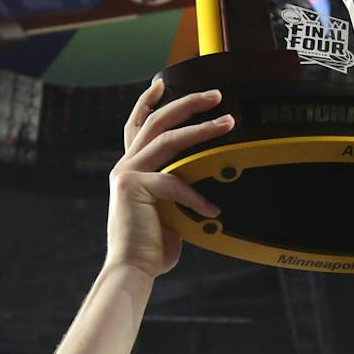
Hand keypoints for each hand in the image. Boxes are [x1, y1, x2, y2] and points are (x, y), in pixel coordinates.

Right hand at [105, 78, 229, 278]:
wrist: (132, 270)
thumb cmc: (152, 246)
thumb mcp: (168, 210)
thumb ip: (177, 189)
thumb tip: (205, 179)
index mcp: (130, 169)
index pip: (137, 125)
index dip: (147, 102)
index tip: (161, 84)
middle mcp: (125, 166)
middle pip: (157, 121)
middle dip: (187, 104)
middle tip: (215, 95)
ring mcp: (128, 174)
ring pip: (168, 139)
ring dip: (202, 129)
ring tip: (228, 122)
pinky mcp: (135, 187)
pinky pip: (176, 183)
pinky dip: (198, 197)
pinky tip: (214, 210)